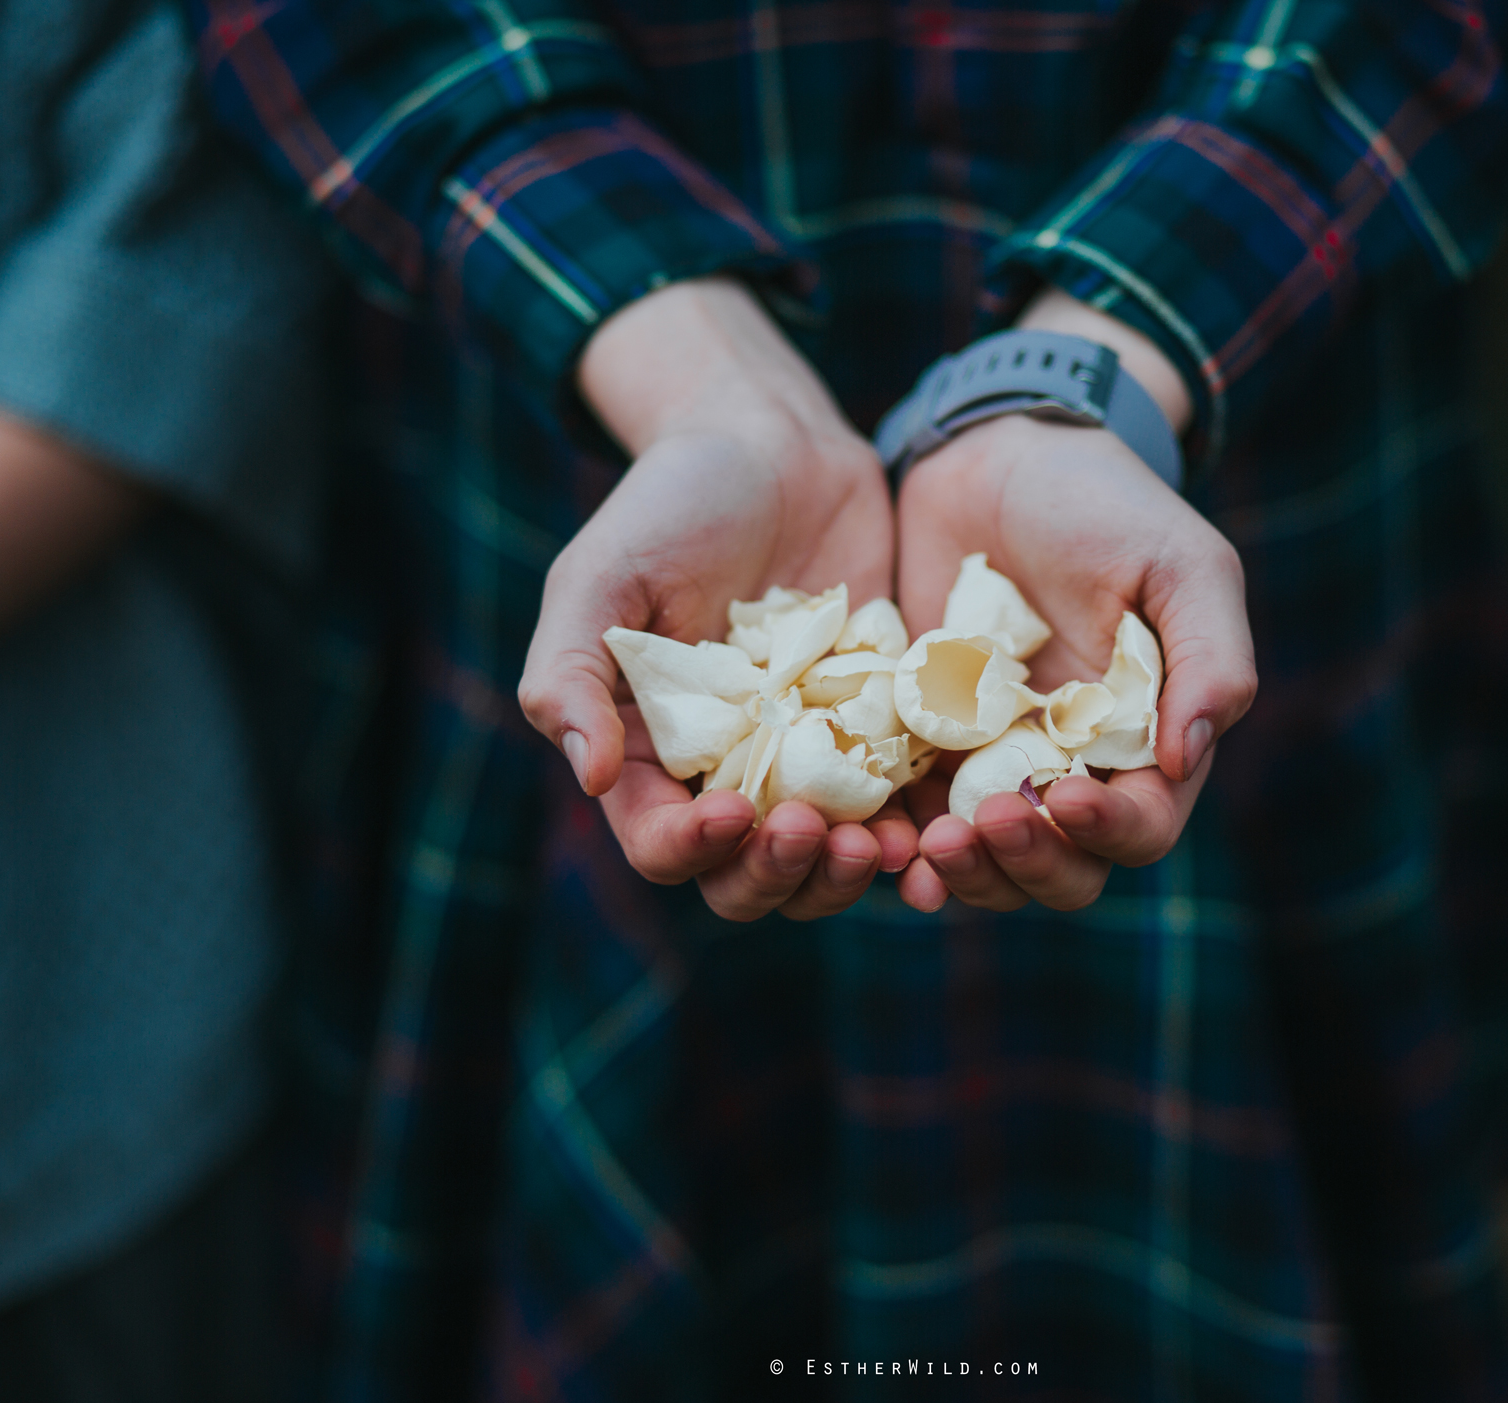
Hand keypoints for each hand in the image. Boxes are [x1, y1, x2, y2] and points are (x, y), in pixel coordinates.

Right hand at [518, 278, 915, 920]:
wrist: (775, 444)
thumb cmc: (669, 503)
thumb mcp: (600, 576)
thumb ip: (572, 673)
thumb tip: (591, 775)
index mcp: (652, 754)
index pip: (660, 844)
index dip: (692, 849)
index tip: (735, 812)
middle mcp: (730, 773)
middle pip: (746, 877)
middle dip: (778, 875)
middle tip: (816, 834)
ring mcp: (811, 758)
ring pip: (825, 862)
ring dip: (849, 873)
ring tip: (881, 843)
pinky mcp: (881, 731)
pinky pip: (899, 808)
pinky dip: (914, 835)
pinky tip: (935, 829)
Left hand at [891, 402, 1257, 913]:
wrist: (999, 455)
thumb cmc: (1106, 505)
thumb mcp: (1181, 564)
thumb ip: (1211, 659)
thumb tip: (1187, 758)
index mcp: (1146, 744)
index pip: (1140, 827)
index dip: (1107, 832)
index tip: (1063, 798)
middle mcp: (1072, 771)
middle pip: (1063, 872)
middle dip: (1024, 866)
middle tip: (975, 828)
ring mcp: (992, 764)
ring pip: (986, 864)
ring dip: (961, 873)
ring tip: (925, 845)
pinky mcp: (922, 746)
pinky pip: (912, 821)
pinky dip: (899, 846)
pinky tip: (880, 843)